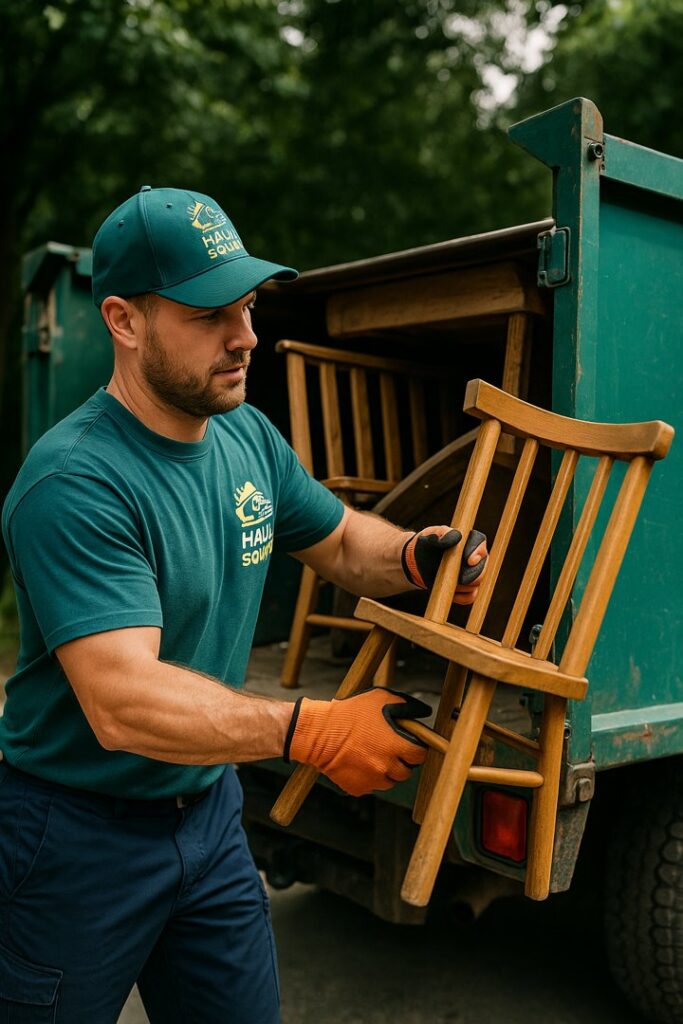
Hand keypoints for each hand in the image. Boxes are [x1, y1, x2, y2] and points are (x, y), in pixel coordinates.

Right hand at [284, 687, 430, 796]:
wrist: (317, 733)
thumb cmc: (348, 714)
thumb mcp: (379, 699)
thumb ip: (405, 705)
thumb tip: (423, 711)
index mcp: (397, 746)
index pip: (420, 755)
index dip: (415, 748)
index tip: (408, 744)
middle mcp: (387, 767)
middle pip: (406, 771)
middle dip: (400, 760)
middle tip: (386, 747)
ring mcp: (373, 781)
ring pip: (390, 781)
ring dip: (385, 771)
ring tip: (371, 754)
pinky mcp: (359, 789)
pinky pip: (371, 786)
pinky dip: (369, 778)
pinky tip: (359, 763)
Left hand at [401, 526, 487, 604]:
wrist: (418, 562)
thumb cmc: (426, 544)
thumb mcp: (430, 536)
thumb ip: (443, 533)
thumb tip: (457, 536)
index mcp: (469, 540)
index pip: (480, 544)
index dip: (477, 553)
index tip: (469, 561)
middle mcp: (476, 557)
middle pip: (483, 568)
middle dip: (471, 575)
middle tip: (459, 578)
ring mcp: (473, 573)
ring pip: (476, 584)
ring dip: (462, 586)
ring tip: (446, 580)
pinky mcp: (467, 588)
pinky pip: (470, 597)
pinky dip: (460, 597)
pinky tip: (449, 592)